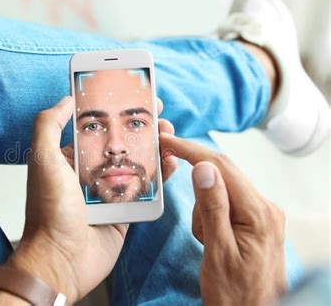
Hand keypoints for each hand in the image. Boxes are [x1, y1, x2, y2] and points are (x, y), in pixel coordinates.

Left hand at [3, 96, 176, 302]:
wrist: (61, 260)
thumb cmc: (50, 211)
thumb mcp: (43, 159)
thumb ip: (49, 125)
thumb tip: (66, 99)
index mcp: (70, 159)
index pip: (98, 129)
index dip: (117, 113)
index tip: (136, 98)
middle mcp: (90, 174)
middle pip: (122, 145)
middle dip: (142, 129)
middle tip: (160, 117)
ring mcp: (109, 193)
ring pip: (138, 165)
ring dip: (155, 148)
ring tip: (170, 135)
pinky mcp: (124, 211)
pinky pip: (145, 190)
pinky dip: (160, 176)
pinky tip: (171, 163)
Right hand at [161, 135, 286, 304]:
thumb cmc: (236, 294)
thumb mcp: (218, 252)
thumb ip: (213, 208)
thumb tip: (205, 168)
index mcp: (258, 212)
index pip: (221, 167)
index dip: (191, 150)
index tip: (167, 141)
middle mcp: (265, 207)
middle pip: (223, 173)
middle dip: (196, 179)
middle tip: (177, 181)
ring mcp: (262, 214)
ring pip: (221, 190)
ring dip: (204, 209)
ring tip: (206, 241)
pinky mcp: (255, 221)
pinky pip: (226, 204)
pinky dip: (210, 216)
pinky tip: (213, 241)